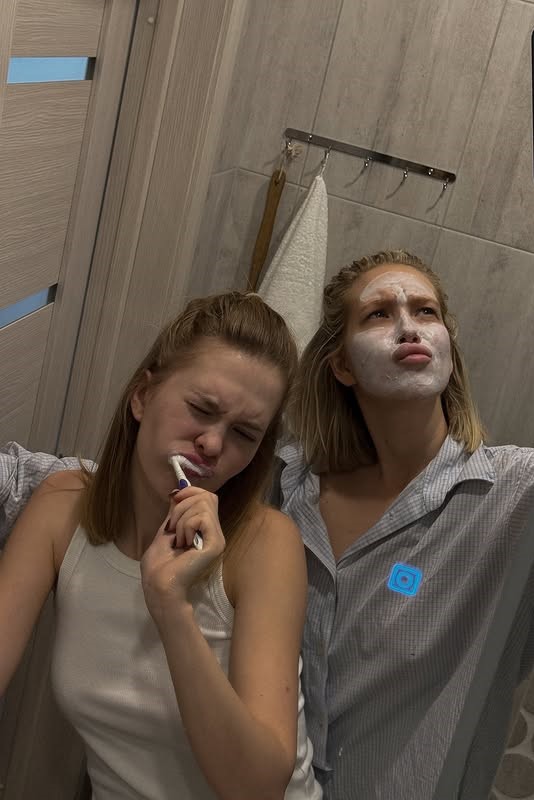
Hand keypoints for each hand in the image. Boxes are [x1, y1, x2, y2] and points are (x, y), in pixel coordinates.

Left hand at [140, 486, 224, 621]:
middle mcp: (214, 533)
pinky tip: (184, 543)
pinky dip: (186, 526)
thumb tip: (177, 493)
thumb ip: (174, 514)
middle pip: (207, 496)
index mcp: (204, 530)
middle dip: (183, 505)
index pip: (208, 497)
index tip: (174, 499)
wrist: (159, 586)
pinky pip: (202, 517)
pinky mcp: (215, 543)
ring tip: (178, 540)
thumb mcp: (165, 533)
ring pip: (204, 504)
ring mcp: (217, 538)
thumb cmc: (158, 567)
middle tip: (173, 527)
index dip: (191, 492)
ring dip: (182, 518)